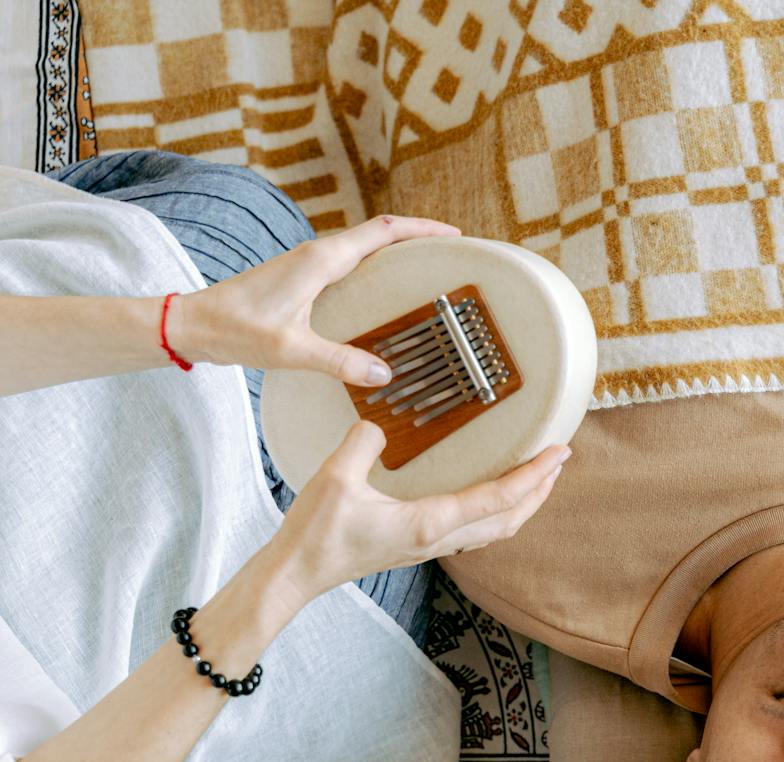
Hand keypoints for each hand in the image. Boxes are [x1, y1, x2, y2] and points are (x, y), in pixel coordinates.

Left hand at [169, 215, 459, 386]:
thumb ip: (338, 361)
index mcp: (320, 260)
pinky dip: (374, 269)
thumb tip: (384, 374)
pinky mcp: (299, 280)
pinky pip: (348, 265)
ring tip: (425, 271)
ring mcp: (307, 266)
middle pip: (378, 234)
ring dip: (394, 253)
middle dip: (416, 238)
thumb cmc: (235, 330)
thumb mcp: (290, 350)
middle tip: (449, 254)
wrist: (193, 324)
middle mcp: (316, 255)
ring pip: (362, 248)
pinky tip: (381, 294)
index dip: (421, 229)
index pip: (382, 231)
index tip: (452, 234)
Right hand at [266, 421, 569, 602]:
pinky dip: (496, 513)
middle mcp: (439, 539)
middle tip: (560, 460)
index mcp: (430, 523)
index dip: (534, 475)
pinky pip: (475, 533)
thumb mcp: (336, 479)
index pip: (497, 498)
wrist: (297, 575)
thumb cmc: (316, 534)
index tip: (559, 453)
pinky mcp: (420, 547)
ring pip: (495, 530)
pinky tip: (492, 498)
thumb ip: (362, 443)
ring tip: (538, 478)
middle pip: (510, 519)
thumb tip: (380, 423)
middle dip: (540, 491)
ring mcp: (432, 547)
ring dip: (523, 505)